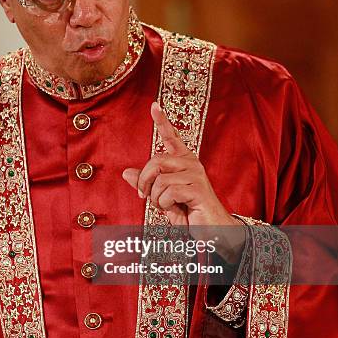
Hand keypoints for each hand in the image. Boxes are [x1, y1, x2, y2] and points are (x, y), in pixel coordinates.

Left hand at [122, 102, 244, 264]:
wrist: (211, 232)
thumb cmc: (188, 214)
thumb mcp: (161, 198)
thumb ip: (146, 185)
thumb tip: (126, 173)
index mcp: (183, 163)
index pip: (171, 137)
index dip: (162, 121)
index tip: (154, 105)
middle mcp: (191, 164)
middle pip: (156, 161)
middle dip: (144, 181)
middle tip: (144, 197)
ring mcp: (196, 175)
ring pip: (160, 179)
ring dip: (155, 197)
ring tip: (165, 206)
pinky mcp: (198, 189)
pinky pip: (168, 192)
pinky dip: (165, 205)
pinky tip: (176, 210)